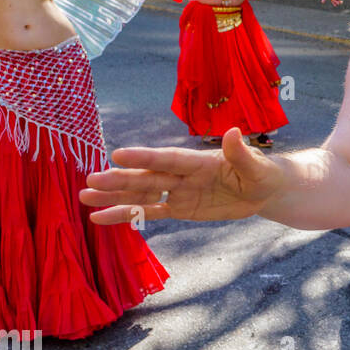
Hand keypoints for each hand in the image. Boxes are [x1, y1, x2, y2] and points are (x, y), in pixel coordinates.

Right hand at [80, 128, 284, 224]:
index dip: (145, 157)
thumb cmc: (262, 173)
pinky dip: (126, 214)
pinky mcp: (180, 208)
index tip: (118, 154)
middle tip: (90, 180)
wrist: (265, 190)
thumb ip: (241, 153)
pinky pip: (150, 213)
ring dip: (114, 196)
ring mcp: (179, 191)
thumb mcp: (257, 166)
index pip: (168, 159)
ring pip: (142, 194)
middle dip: (120, 179)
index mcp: (198, 161)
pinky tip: (101, 217)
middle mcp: (183, 174)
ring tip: (84, 197)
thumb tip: (233, 132)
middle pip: (147, 176)